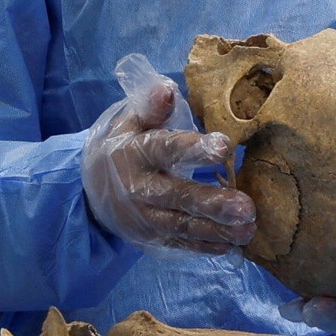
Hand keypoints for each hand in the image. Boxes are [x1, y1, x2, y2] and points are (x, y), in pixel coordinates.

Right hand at [79, 55, 257, 256]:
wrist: (88, 188)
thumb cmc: (122, 147)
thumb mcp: (128, 122)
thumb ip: (150, 107)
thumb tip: (167, 89)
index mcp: (135, 154)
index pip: (165, 149)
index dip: (193, 149)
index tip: (224, 146)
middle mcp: (139, 188)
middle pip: (177, 196)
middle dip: (212, 203)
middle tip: (246, 208)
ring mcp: (144, 217)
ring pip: (182, 225)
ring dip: (216, 229)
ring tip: (247, 230)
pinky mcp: (150, 237)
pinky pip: (179, 242)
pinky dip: (203, 246)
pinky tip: (230, 245)